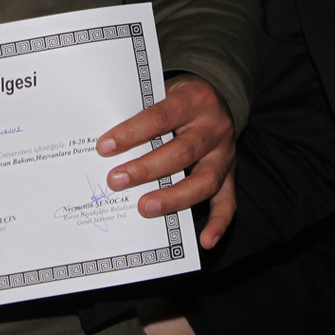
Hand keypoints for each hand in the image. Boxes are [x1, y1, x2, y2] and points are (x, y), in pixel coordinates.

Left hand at [98, 75, 236, 248]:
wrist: (220, 98)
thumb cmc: (181, 100)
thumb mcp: (165, 93)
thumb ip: (143, 113)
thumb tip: (107, 143)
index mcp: (194, 101)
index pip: (161, 116)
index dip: (133, 132)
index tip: (105, 147)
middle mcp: (213, 128)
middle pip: (182, 152)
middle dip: (147, 169)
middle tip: (116, 180)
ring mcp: (224, 155)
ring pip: (204, 180)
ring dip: (174, 197)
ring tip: (145, 207)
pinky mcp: (230, 176)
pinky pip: (228, 202)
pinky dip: (218, 223)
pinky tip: (204, 241)